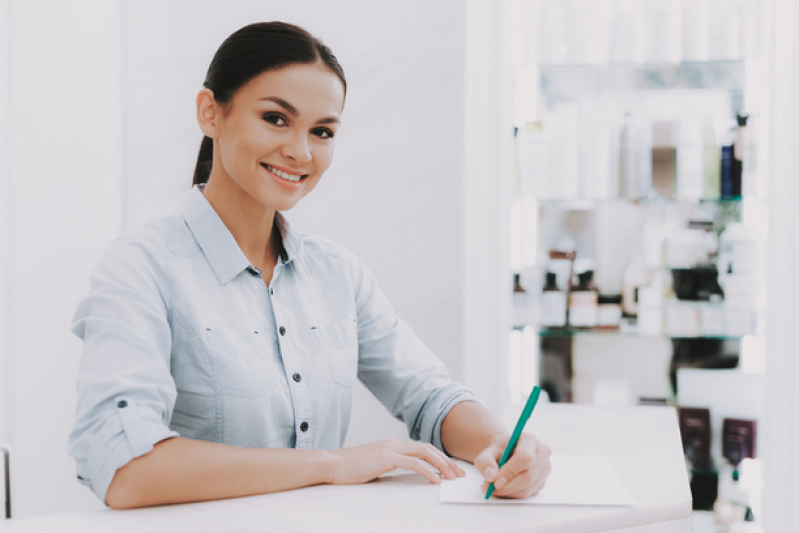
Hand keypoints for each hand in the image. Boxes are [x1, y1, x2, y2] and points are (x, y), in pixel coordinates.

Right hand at [327, 439, 465, 484]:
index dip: (440, 458)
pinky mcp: (386, 458)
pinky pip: (413, 463)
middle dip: (447, 461)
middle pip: (428, 448)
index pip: (422, 448)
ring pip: (425, 453)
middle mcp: (394, 443)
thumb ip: (388, 466)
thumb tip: (402, 475)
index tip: (452, 469)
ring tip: (452, 477)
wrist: (331, 464)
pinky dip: (427, 471)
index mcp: (392, 445)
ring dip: (442, 465)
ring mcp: (390, 449)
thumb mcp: (374, 466)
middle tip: (460, 474)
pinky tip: (435, 480)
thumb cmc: (349, 469)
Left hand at [473, 433, 550, 498]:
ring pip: (527, 488)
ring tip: (492, 488)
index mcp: (530, 440)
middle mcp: (542, 454)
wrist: (507, 453)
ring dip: (508, 492)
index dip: (510, 471)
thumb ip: (485, 461)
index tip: (495, 481)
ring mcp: (545, 469)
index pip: (525, 457)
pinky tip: (504, 488)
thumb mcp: (488, 452)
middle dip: (507, 486)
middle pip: (528, 476)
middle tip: (489, 488)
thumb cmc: (500, 451)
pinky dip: (513, 494)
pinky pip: (528, 494)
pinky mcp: (542, 482)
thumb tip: (491, 476)